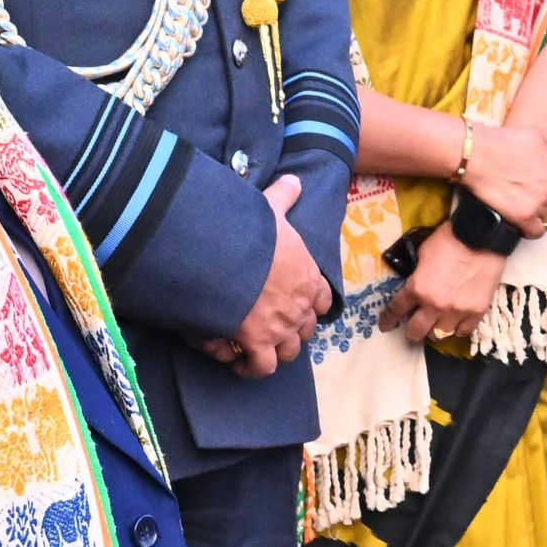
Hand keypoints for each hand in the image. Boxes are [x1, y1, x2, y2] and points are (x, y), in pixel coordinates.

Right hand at [206, 178, 332, 375]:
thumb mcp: (270, 210)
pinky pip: (260, 366)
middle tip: (270, 329)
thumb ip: (284, 198)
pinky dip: (249, 367)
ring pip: (287, 353)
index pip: (322, 300)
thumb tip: (294, 180)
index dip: (311, 306)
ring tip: (254, 349)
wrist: (224, 258)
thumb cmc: (248, 233)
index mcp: (307, 276)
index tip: (298, 306)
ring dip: (273, 353)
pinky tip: (236, 361)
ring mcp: (281, 328)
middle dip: (291, 332)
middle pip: (305, 331)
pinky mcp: (257, 343)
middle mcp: (299, 306)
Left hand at [386, 224, 505, 344]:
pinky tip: (456, 323)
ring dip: (435, 330)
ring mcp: (457, 311)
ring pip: (439, 335)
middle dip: (411, 332)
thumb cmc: (450, 239)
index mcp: (418, 288)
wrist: (482, 236)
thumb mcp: (422, 253)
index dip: (388, 320)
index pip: (396, 310)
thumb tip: (414, 286)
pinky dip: (458, 328)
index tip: (386, 326)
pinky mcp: (477, 311)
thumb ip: (416, 275)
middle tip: (413, 329)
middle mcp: (435, 305)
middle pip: (416, 331)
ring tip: (436, 325)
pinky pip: (463, 331)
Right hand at [458, 122, 546, 233]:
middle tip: (535, 200)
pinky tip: (524, 223)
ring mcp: (538, 205)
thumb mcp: (538, 135)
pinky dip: (531, 230)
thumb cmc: (505, 141)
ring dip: (542, 217)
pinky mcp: (523, 217)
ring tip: (530, 212)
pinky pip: (536, 232)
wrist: (477, 155)